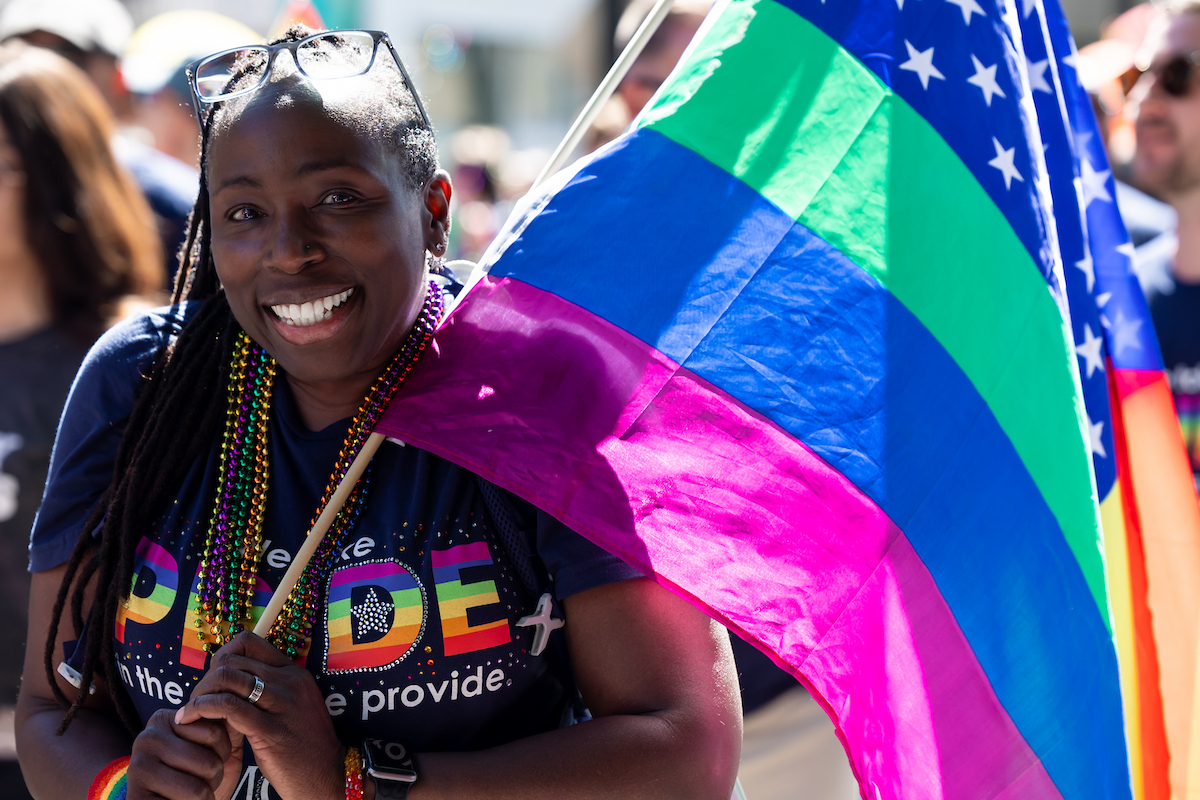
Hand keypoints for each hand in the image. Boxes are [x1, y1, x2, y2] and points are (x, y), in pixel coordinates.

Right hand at [127, 707, 230, 799]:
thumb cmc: (196, 775)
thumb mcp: (209, 746)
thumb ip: (218, 728)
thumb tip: (229, 711)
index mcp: (164, 719)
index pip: (215, 733)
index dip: (223, 754)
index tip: (208, 758)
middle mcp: (146, 739)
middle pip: (209, 763)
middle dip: (215, 779)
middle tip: (202, 781)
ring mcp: (138, 768)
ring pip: (197, 790)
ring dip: (204, 797)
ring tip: (192, 793)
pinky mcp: (135, 796)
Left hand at [174, 631, 343, 799]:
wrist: (326, 777)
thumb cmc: (304, 747)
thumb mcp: (292, 708)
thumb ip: (267, 691)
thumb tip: (229, 683)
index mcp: (294, 673)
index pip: (249, 642)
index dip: (223, 657)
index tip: (214, 680)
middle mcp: (289, 682)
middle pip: (232, 661)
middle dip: (205, 679)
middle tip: (197, 701)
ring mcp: (282, 704)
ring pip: (227, 678)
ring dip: (199, 694)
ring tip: (190, 713)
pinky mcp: (271, 730)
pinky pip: (228, 707)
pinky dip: (202, 709)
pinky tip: (192, 720)